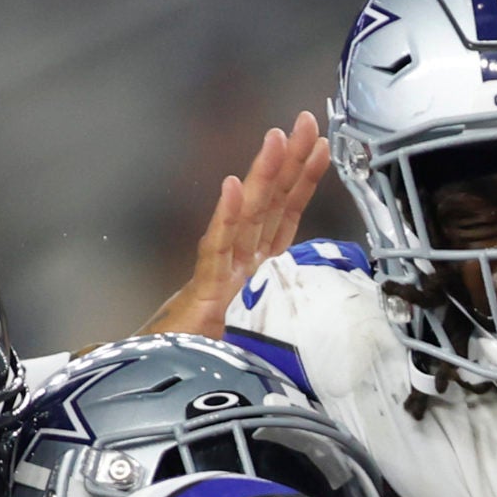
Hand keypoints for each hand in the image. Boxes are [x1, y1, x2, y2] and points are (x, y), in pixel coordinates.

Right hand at [139, 112, 332, 339]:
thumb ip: (289, 311)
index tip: (320, 146)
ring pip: (247, 216)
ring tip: (275, 139)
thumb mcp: (267, 329)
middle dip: (288, 160)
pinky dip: (225, 218)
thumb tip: (327, 304)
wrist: (169, 375)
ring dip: (262, 176)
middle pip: (269, 203)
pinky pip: (216, 249)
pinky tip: (232, 189)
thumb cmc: (211, 350)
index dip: (303, 179)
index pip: (286, 214)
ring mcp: (223, 271)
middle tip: (303, 121)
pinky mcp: (205, 290)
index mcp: (259, 267)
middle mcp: (242, 261)